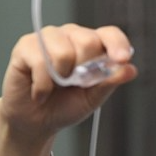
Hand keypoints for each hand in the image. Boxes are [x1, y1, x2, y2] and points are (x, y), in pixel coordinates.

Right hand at [0, 24, 137, 141]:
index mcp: (92, 45)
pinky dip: (42, 85)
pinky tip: (40, 92)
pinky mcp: (26, 46)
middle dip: (84, 70)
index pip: (109, 34)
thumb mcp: (92, 98)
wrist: (35, 121)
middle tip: (73, 84)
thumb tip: (130, 70)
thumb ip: (109, 82)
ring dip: (61, 78)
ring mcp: (48, 38)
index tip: (122, 59)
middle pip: (87, 41)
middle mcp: (71, 36)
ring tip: (55, 86)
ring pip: (63, 51)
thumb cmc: (64, 106)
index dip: (118, 44)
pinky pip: (40, 62)